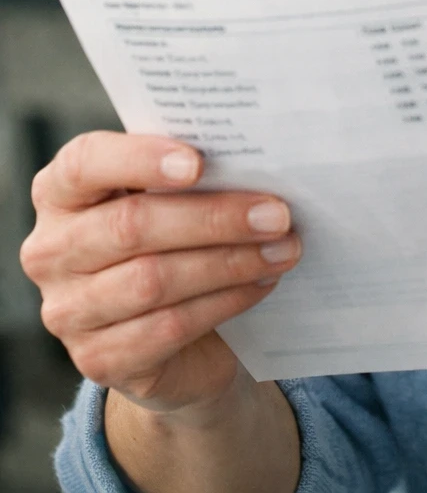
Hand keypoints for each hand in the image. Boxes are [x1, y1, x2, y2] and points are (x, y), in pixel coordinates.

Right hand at [20, 132, 301, 415]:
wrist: (168, 331)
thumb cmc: (169, 236)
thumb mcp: (168, 197)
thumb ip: (188, 174)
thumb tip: (255, 159)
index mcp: (60, 192)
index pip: (84, 164)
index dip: (139, 159)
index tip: (199, 162)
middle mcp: (50, 250)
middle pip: (131, 227)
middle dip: (213, 217)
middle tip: (277, 212)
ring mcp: (67, 311)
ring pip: (153, 281)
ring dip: (230, 262)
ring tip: (282, 248)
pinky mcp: (97, 360)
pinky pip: (168, 328)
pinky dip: (224, 302)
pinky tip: (260, 283)